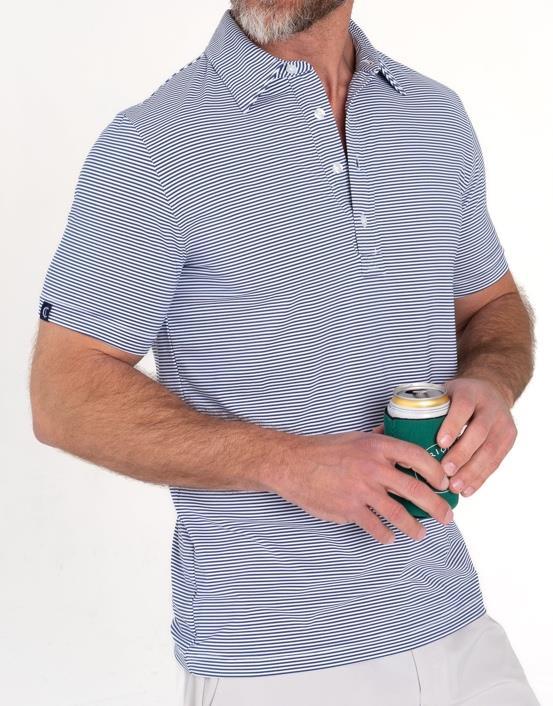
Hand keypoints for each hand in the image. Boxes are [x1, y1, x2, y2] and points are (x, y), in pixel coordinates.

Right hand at [270, 429, 453, 544]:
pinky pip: (375, 527)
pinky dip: (385, 535)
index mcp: (377, 447)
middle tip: (446, 516)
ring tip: (420, 534)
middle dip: (436, 506)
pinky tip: (389, 537)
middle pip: (415, 489)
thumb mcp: (355, 438)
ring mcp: (362, 490)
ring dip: (414, 527)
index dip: (436, 471)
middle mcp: (373, 468)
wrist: (293, 464)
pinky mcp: (349, 509)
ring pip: (399, 514)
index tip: (443, 482)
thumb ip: (378, 439)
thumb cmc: (323, 450)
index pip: (417, 457)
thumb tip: (396, 434)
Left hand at [437, 377, 516, 496]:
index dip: (452, 425)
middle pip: (478, 432)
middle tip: (445, 471)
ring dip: (472, 472)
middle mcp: (490, 406)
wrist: (492, 390)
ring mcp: (502, 423)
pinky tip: (467, 490)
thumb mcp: (445, 393)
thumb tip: (388, 431)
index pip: (463, 407)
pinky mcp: (509, 439)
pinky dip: (480, 477)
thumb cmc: (458, 397)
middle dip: (462, 454)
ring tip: (455, 487)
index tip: (440, 443)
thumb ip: (426, 408)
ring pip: (489, 450)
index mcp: (470, 392)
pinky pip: (496, 461)